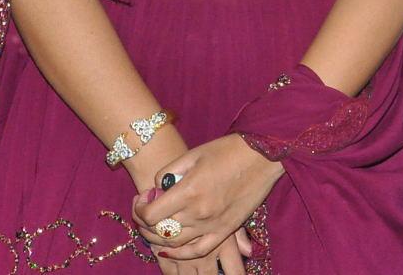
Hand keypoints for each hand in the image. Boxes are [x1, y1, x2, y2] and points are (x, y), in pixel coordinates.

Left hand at [133, 134, 283, 265]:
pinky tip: (169, 248)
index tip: (142, 198)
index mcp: (188, 191)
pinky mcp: (225, 230)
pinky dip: (180, 253)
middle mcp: (198, 212)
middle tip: (146, 209)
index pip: (150, 214)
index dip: (139, 208)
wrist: (263, 154)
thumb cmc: (228, 149)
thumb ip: (169, 172)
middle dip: (145, 221)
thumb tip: (157, 188)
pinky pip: (197, 250)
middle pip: (159, 230)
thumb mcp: (193, 154)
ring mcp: (212, 224)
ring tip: (158, 223)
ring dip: (158, 236)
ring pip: (174, 243)